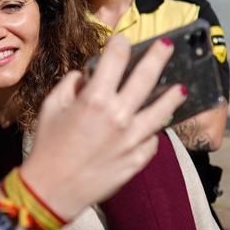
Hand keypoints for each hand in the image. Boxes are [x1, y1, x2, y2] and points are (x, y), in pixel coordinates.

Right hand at [21, 36, 185, 220]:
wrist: (52, 189)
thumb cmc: (47, 146)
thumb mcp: (51, 107)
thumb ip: (71, 85)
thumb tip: (88, 75)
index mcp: (95, 99)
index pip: (114, 59)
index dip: (119, 44)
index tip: (122, 40)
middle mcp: (119, 115)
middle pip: (146, 77)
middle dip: (158, 56)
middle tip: (167, 45)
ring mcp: (132, 139)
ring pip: (161, 111)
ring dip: (172, 96)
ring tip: (181, 88)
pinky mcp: (138, 159)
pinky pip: (152, 140)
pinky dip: (152, 131)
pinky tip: (153, 126)